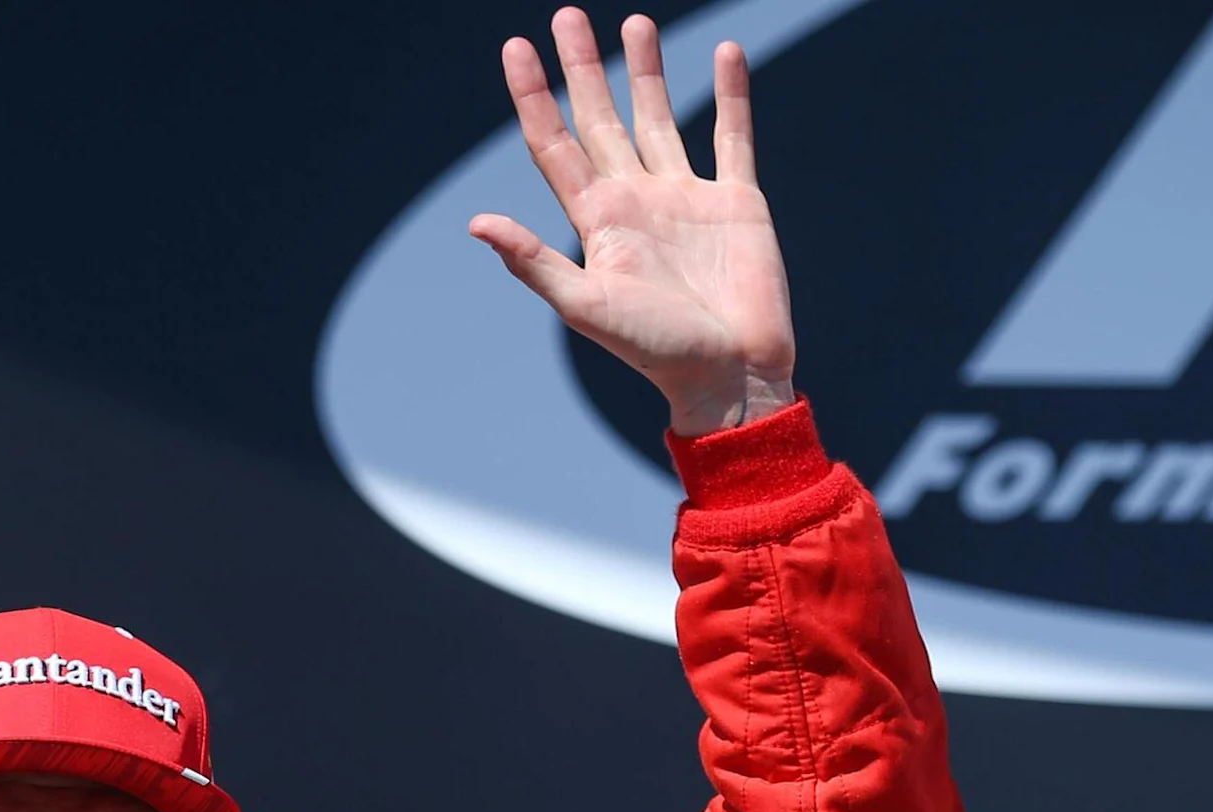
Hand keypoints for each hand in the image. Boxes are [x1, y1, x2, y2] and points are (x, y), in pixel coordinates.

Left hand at [470, 9, 795, 437]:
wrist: (730, 375)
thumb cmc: (655, 350)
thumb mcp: (587, 306)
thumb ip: (535, 262)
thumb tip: (475, 222)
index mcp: (598, 219)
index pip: (555, 143)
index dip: (534, 96)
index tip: (516, 47)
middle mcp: (636, 199)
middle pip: (601, 118)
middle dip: (583, 67)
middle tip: (566, 15)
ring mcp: (686, 196)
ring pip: (660, 117)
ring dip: (646, 71)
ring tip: (635, 23)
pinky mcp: (736, 201)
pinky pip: (731, 135)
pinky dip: (730, 95)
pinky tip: (725, 54)